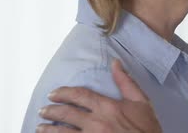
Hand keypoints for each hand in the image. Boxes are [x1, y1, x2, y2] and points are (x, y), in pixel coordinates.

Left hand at [37, 59, 161, 132]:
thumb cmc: (147, 127)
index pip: (79, 95)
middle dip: (51, 111)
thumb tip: (115, 63)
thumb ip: (126, 82)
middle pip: (67, 114)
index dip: (63, 93)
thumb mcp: (141, 102)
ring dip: (48, 129)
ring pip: (63, 132)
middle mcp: (96, 122)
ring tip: (40, 127)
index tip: (54, 94)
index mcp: (108, 107)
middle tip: (43, 110)